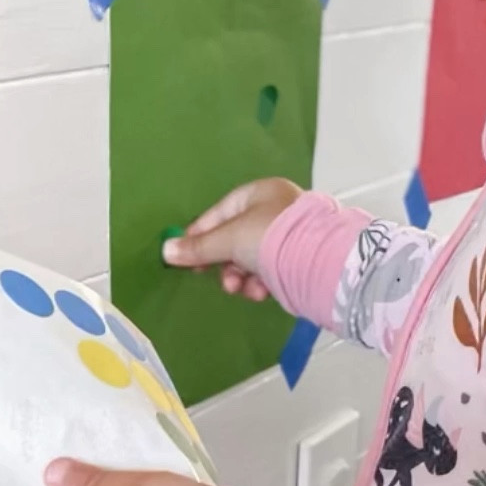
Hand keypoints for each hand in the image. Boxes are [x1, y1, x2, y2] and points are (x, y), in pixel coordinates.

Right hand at [162, 177, 301, 300]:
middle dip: (224, 263)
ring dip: (241, 277)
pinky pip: (269, 271)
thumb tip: (166, 251)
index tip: (185, 257)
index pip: (220, 212)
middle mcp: (276, 210)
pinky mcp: (298, 260)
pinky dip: (261, 283)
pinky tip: (262, 292)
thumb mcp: (230, 239)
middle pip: (235, 238)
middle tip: (220, 280)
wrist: (319, 263)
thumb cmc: (271, 239)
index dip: (200, 235)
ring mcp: (289, 236)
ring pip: (251, 259)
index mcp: (260, 193)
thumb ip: (199, 247)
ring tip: (241, 288)